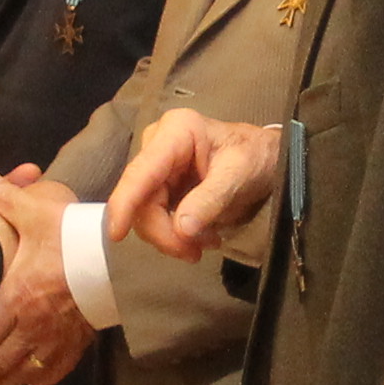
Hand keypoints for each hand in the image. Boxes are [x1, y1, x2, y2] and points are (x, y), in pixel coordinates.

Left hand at [0, 170, 94, 384]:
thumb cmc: (75, 236)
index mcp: (18, 296)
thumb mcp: (39, 213)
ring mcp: (54, 341)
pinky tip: (15, 379)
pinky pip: (47, 375)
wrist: (120, 259)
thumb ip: (5, 197)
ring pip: (17, 376)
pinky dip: (27, 381)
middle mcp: (33, 326)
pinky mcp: (74, 348)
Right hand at [113, 111, 282, 261]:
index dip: (124, 204)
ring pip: (146, 214)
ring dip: (173, 238)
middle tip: (195, 252)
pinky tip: (202, 238)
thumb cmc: (256, 156)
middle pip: (142, 200)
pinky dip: (177, 236)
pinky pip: (157, 219)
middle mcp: (158, 146)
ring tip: (208, 242)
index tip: (115, 234)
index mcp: (176, 132)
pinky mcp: (162, 187)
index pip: (141, 172)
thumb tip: (181, 229)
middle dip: (165, 232)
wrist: (267, 158)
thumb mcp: (239, 175)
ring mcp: (158, 168)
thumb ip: (210, 200)